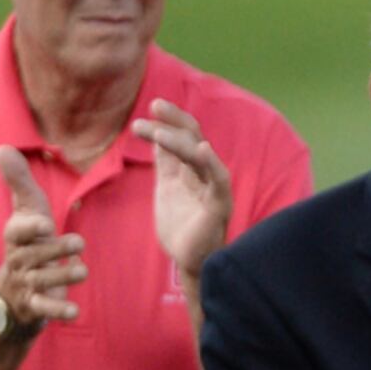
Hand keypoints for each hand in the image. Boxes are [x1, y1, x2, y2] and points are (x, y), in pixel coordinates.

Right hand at [0, 146, 85, 331]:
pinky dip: (57, 310)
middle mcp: (19, 259)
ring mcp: (26, 283)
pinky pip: (44, 308)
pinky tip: (74, 312)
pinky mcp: (35, 305)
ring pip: (42, 280)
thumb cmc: (28, 240)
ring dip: (62, 275)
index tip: (45, 223)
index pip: (18, 231)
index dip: (30, 228)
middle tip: (79, 242)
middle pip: (34, 256)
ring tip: (83, 270)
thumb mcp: (26, 210)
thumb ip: (18, 181)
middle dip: (55, 249)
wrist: (16, 286)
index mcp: (16, 236)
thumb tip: (3, 147)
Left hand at [134, 99, 235, 277]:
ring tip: (156, 132)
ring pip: (201, 155)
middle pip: (194, 137)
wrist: (189, 263)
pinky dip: (212, 163)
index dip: (170, 120)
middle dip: (175, 119)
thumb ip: (166, 164)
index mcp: (192, 170)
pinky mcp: (220, 206)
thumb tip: (156, 135)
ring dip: (179, 140)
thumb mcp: (167, 188)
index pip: (183, 136)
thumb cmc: (180, 229)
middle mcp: (205, 174)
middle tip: (153, 105)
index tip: (151, 108)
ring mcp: (214, 188)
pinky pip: (220, 181)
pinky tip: (202, 148)